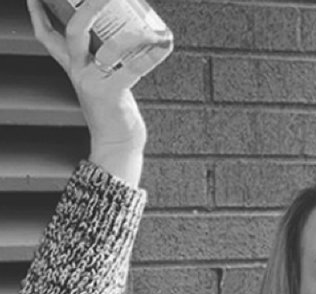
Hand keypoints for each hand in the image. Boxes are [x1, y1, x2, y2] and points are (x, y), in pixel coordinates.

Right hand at [27, 0, 146, 184]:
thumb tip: (122, 38)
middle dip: (87, 7)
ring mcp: (94, 82)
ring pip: (109, 47)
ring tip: (153, 28)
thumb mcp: (101, 83)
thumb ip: (103, 63)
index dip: (39, 14)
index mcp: (74, 67)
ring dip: (135, 34)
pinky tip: (165, 45)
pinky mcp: (112, 93)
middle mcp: (79, 72)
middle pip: (74, 31)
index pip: (48, 37)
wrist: (117, 146)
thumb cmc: (114, 114)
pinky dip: (152, 55)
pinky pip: (134, 68)